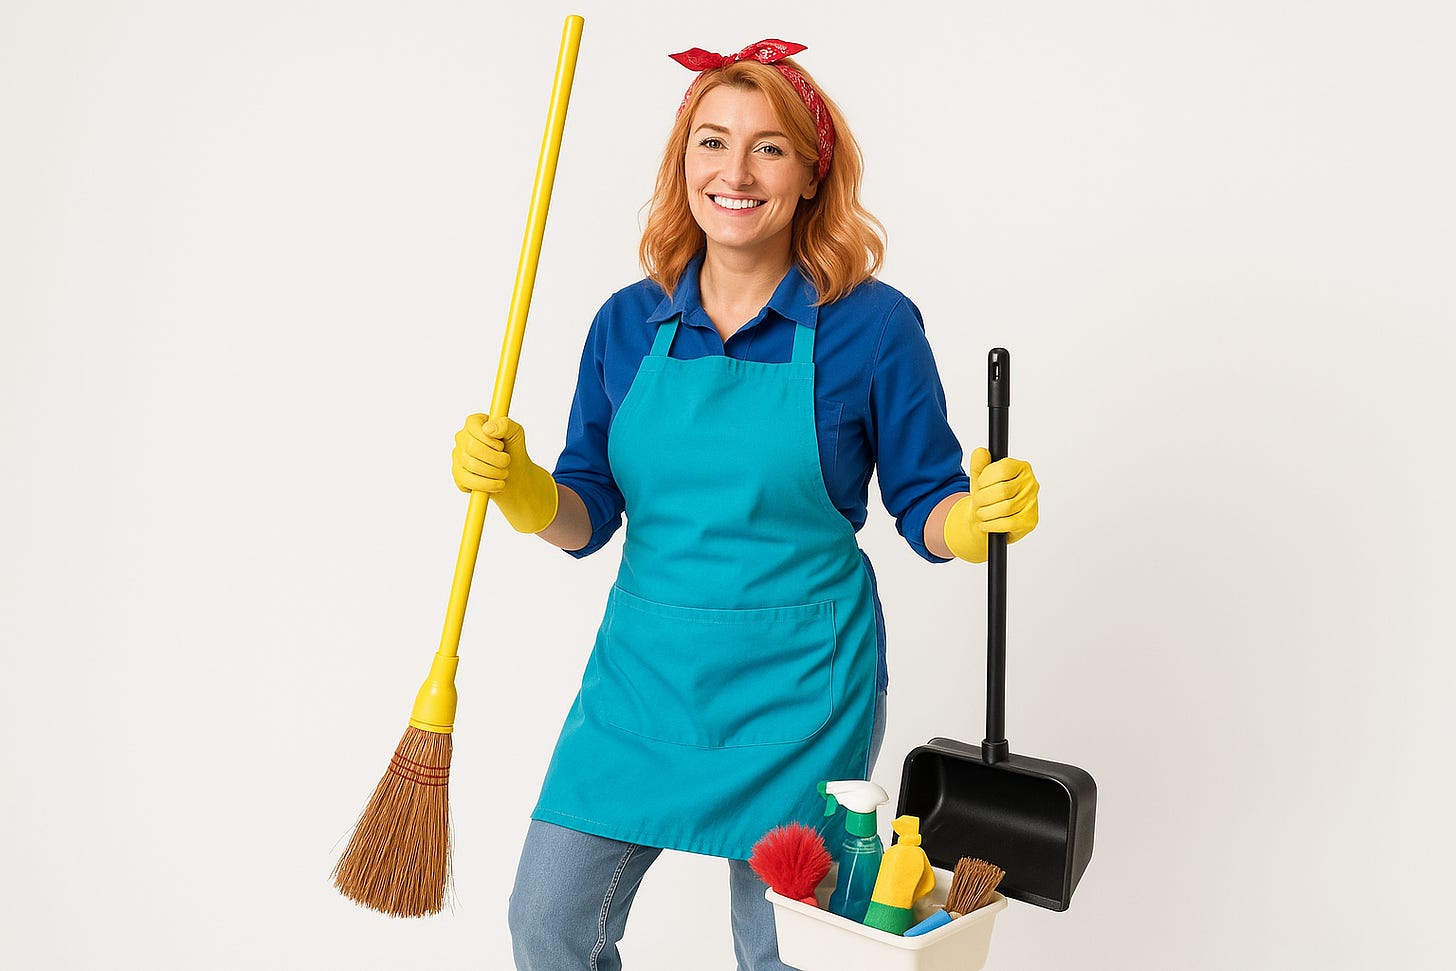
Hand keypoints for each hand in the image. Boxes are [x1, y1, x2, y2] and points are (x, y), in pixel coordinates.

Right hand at [451, 414, 558, 533]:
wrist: (515, 474)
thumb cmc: (513, 450)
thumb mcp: (516, 433)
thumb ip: (505, 425)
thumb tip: (488, 428)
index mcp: (474, 423)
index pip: (473, 426)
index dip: (490, 439)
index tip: (501, 446)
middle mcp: (462, 438)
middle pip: (473, 448)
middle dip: (496, 458)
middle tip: (506, 462)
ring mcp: (457, 457)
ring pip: (471, 465)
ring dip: (494, 472)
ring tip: (504, 473)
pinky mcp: (458, 475)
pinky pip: (467, 481)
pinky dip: (486, 485)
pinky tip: (496, 484)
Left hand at [943, 447, 1039, 562]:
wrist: (989, 520)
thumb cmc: (988, 497)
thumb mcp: (980, 479)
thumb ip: (979, 464)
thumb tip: (980, 451)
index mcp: (1022, 467)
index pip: (1002, 469)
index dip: (985, 479)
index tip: (980, 485)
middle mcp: (1031, 483)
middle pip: (1002, 490)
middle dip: (983, 498)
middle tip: (978, 502)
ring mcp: (1032, 503)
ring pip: (1005, 508)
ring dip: (986, 513)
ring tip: (981, 513)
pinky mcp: (1030, 521)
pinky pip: (1008, 523)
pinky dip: (991, 525)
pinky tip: (985, 523)